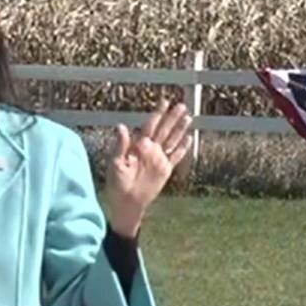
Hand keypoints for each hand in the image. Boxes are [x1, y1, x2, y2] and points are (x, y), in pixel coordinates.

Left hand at [105, 102, 191, 238]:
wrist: (126, 203)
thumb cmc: (117, 183)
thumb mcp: (116, 163)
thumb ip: (120, 145)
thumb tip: (121, 126)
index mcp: (137, 146)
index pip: (150, 126)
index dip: (157, 114)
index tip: (164, 102)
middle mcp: (150, 150)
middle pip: (164, 130)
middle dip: (172, 118)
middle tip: (181, 105)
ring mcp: (158, 159)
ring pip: (172, 140)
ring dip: (180, 129)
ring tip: (188, 117)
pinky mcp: (165, 169)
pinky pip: (176, 156)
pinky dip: (183, 148)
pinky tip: (189, 138)